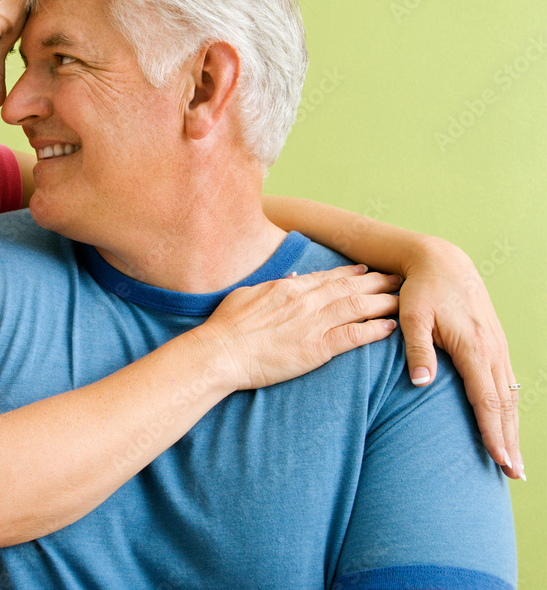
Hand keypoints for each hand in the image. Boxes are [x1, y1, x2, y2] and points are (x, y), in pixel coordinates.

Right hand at [200, 264, 399, 392]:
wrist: (221, 352)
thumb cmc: (227, 326)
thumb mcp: (247, 295)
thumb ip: (274, 285)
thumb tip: (293, 277)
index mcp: (289, 287)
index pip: (328, 277)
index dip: (351, 274)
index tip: (368, 272)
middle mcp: (306, 300)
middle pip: (350, 288)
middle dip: (377, 284)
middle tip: (397, 281)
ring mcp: (313, 323)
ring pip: (358, 307)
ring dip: (383, 303)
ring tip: (403, 301)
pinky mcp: (317, 348)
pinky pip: (354, 336)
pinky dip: (375, 331)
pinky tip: (390, 328)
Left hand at [397, 236, 522, 479]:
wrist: (442, 261)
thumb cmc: (421, 290)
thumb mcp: (412, 316)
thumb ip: (417, 350)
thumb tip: (421, 383)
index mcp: (472, 346)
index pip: (486, 399)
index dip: (493, 432)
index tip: (499, 460)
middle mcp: (491, 349)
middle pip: (504, 404)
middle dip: (509, 440)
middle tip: (513, 473)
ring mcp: (496, 345)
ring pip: (509, 394)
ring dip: (512, 427)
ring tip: (512, 457)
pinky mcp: (493, 342)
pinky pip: (506, 380)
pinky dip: (508, 406)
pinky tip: (506, 422)